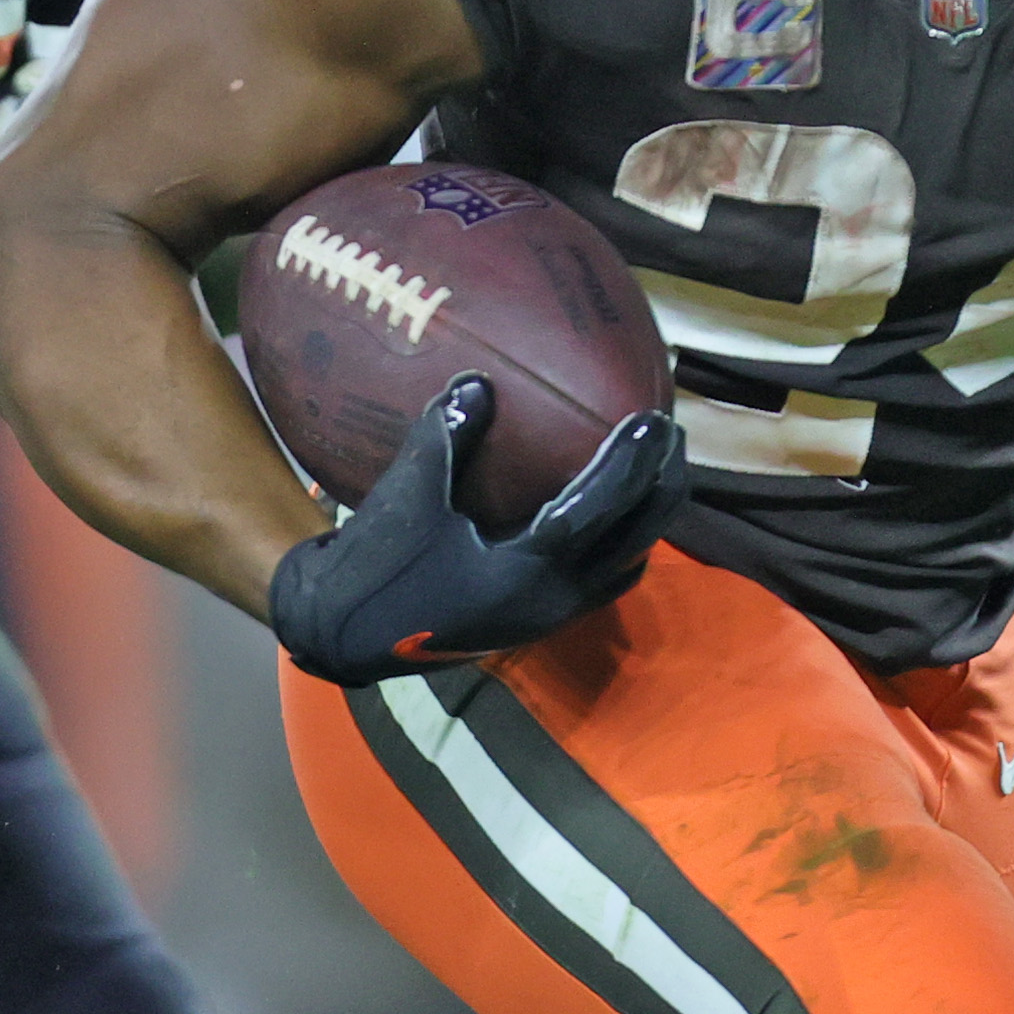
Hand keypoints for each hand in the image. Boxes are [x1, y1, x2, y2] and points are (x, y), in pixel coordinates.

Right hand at [269, 379, 688, 686]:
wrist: (342, 631)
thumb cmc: (373, 564)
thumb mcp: (405, 494)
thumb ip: (445, 437)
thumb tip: (480, 381)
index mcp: (522, 576)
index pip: (596, 514)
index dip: (631, 465)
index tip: (656, 420)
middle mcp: (549, 603)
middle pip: (634, 543)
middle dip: (661, 488)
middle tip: (671, 433)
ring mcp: (549, 617)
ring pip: (625, 564)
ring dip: (647, 517)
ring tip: (655, 467)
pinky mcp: (538, 619)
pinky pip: (602, 578)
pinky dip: (617, 539)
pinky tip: (608, 506)